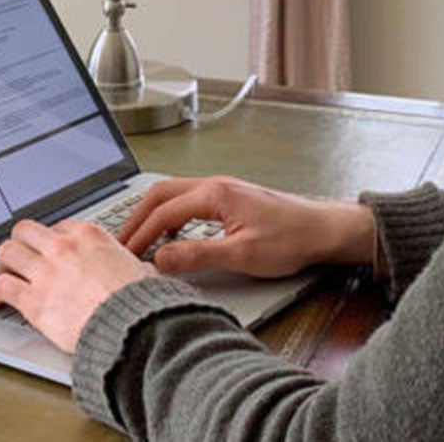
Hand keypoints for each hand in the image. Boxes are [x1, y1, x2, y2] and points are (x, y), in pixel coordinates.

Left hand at [0, 218, 154, 351]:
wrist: (131, 328)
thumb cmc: (139, 303)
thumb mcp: (141, 271)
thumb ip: (131, 267)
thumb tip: (140, 271)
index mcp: (89, 236)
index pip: (58, 227)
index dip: (52, 240)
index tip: (50, 250)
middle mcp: (63, 248)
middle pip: (25, 231)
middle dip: (22, 243)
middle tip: (21, 255)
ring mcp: (45, 272)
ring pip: (7, 252)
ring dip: (5, 263)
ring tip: (6, 273)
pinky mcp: (33, 300)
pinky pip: (1, 286)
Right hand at [117, 175, 375, 278]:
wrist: (324, 230)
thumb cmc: (291, 239)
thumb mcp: (242, 254)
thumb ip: (197, 256)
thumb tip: (160, 259)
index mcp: (214, 194)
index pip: (162, 212)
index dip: (139, 235)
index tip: (124, 254)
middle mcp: (215, 185)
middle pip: (160, 194)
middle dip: (136, 218)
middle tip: (119, 242)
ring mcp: (223, 189)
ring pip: (173, 194)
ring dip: (152, 215)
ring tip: (138, 239)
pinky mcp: (230, 199)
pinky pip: (187, 200)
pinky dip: (169, 215)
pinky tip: (171, 235)